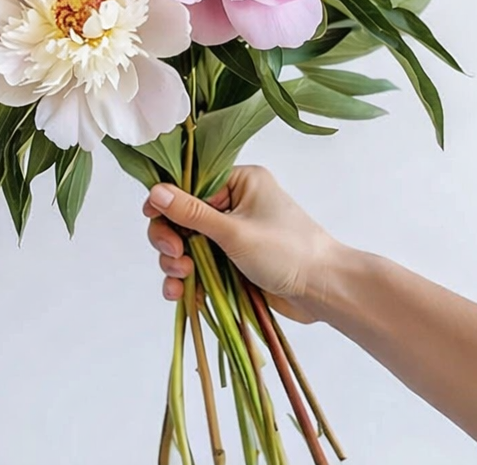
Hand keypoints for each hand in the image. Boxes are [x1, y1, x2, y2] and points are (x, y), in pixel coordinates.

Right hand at [142, 166, 342, 322]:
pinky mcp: (232, 263)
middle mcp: (234, 203)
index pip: (189, 183)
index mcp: (239, 181)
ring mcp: (232, 235)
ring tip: (181, 278)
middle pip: (183, 215)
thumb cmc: (288, 252)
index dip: (167, 201)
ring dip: (176, 261)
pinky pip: (199, 266)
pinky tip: (180, 294)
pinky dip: (187, 279)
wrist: (325, 292)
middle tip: (173, 255)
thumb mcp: (234, 231)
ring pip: (187, 244)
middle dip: (171, 237)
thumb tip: (154, 191)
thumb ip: (192, 213)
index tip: (151, 217)